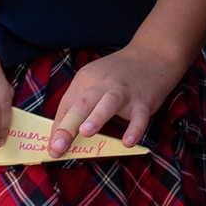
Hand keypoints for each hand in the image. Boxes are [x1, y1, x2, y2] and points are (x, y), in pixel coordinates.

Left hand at [49, 44, 188, 154]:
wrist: (152, 56)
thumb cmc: (118, 75)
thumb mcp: (94, 81)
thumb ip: (81, 105)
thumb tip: (64, 138)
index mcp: (86, 79)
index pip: (67, 106)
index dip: (59, 128)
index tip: (53, 148)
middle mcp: (103, 83)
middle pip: (83, 103)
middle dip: (69, 125)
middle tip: (59, 145)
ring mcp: (124, 92)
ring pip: (108, 103)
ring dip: (96, 117)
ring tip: (86, 132)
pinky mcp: (143, 101)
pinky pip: (139, 117)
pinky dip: (134, 129)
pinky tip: (128, 142)